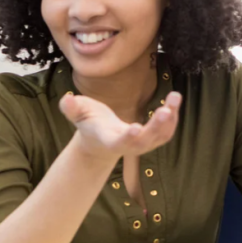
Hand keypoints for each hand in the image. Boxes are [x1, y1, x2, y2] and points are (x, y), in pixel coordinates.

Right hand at [61, 91, 181, 160]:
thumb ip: (71, 108)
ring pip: (160, 136)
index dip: (127, 137)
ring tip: (175, 97)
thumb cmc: (89, 123)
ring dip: (170, 119)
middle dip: (155, 127)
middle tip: (165, 110)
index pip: (119, 142)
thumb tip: (66, 99)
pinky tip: (175, 100)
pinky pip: (167, 131)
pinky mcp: (153, 139)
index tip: (136, 128)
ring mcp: (142, 144)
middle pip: (144, 141)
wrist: (101, 142)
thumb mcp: (77, 114)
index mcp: (108, 140)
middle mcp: (128, 145)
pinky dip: (173, 117)